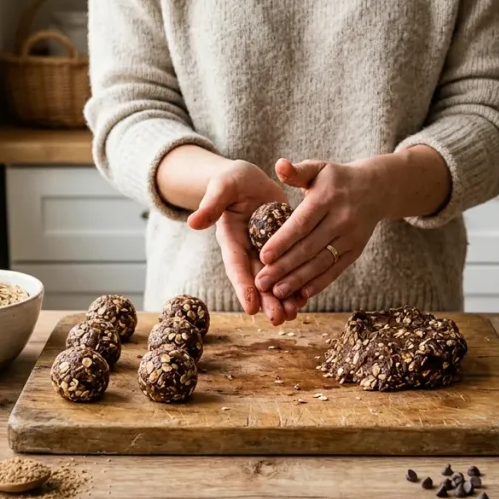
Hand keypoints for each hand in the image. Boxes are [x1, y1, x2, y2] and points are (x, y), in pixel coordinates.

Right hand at [188, 160, 307, 324]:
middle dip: (267, 300)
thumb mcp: (222, 188)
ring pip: (273, 279)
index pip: (236, 266)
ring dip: (282, 298)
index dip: (244, 286)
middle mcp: (247, 251)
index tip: (251, 306)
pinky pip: (288, 268)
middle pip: (256, 280)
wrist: (248, 180)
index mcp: (230, 239)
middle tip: (278, 319)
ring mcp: (263, 251)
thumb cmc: (232, 180)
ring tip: (293, 315)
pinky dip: (295, 282)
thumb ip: (211, 205)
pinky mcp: (280, 248)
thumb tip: (192, 222)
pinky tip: (305, 298)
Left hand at [254, 158, 386, 300]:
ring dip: (298, 280)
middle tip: (261, 281)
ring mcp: (351, 237)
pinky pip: (336, 269)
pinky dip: (319, 283)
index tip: (263, 256)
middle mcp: (341, 219)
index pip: (302, 223)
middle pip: (309, 248)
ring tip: (277, 292)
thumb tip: (279, 165)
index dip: (282, 241)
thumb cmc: (336, 178)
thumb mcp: (319, 168)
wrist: (376, 189)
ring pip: (321, 262)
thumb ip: (297, 171)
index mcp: (327, 198)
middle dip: (284, 267)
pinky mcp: (355, 251)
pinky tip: (302, 294)